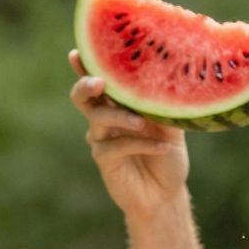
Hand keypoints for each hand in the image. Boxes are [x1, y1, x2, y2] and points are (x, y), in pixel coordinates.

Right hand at [70, 56, 190, 217]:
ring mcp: (102, 139)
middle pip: (82, 96)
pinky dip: (142, 144)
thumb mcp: (171, 127)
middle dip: (86, 85)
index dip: (84, 65)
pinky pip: (117, 146)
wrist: (167, 195)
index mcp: (118, 103)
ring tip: (142, 122)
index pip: (99, 79)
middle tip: (100, 83)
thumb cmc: (167, 156)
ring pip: (98, 119)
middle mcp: (105, 118)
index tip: (76, 53)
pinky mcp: (105, 160)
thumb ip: (164, 104)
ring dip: (120, 117)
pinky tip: (163, 147)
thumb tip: (168, 77)